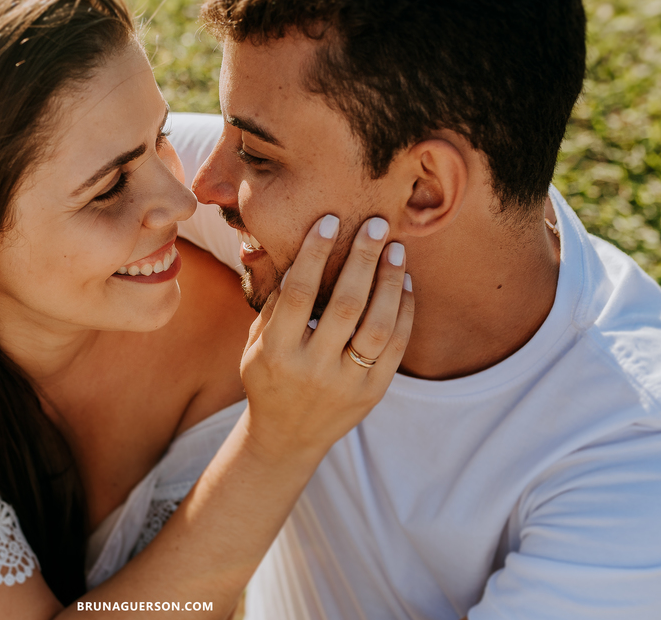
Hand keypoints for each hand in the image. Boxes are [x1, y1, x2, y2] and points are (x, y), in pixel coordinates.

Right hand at [239, 215, 412, 461]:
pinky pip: (396, 347)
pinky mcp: (373, 392)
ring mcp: (346, 383)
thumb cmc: (268, 377)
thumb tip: (295, 251)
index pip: (299, 293)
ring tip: (397, 249)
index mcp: (277, 352)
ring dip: (390, 283)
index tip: (330, 222)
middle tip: (377, 225)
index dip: (314, 254)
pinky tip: (404, 283)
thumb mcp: (256, 344)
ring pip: (378, 326)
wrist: (286, 437)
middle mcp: (313, 368)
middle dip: (363, 259)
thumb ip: (274, 304)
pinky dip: (404, 311)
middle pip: (345, 305)